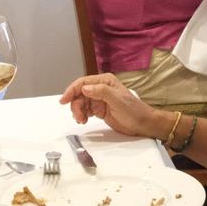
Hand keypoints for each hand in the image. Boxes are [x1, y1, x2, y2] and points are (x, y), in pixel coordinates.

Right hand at [58, 73, 173, 140]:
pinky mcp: (99, 109)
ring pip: (81, 103)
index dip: (71, 90)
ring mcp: (100, 99)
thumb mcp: (118, 100)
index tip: (64, 100)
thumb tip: (85, 88)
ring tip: (82, 120)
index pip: (83, 83)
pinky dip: (82, 115)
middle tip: (78, 117)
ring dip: (78, 111)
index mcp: (105, 82)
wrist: (143, 124)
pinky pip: (85, 110)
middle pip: (79, 94)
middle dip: (75, 105)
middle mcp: (101, 88)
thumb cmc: (134, 111)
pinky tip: (84, 120)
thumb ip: (101, 92)